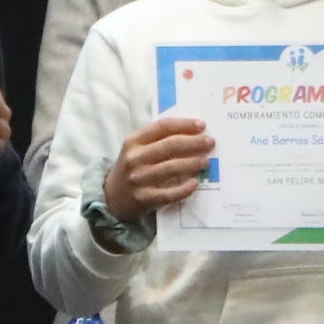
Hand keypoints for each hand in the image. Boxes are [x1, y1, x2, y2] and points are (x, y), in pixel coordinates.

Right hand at [101, 110, 215, 220]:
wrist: (113, 198)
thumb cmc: (132, 169)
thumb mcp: (136, 150)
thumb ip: (157, 140)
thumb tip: (192, 133)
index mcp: (133, 142)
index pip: (162, 127)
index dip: (184, 124)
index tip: (202, 125)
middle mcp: (134, 158)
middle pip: (170, 146)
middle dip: (193, 143)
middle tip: (210, 142)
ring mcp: (138, 179)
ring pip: (171, 168)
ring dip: (192, 163)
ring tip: (205, 161)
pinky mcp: (144, 198)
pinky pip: (169, 194)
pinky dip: (184, 189)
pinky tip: (195, 183)